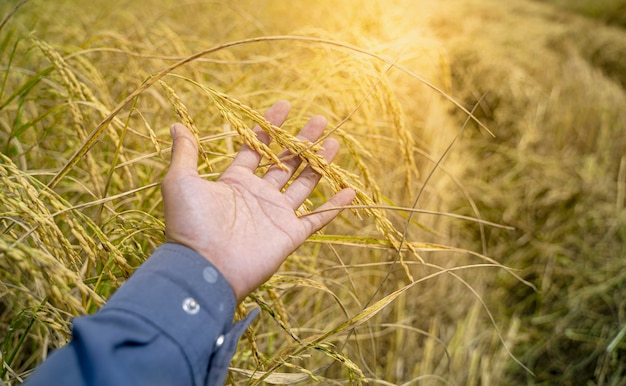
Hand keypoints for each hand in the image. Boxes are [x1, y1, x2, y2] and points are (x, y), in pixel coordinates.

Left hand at [161, 100, 355, 302]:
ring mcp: (276, 215)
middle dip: (302, 141)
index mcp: (235, 182)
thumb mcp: (181, 182)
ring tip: (334, 143)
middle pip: (286, 163)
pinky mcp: (290, 234)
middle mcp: (258, 195)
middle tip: (320, 120)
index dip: (270, 127)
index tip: (285, 106)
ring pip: (304, 184)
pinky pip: (317, 218)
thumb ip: (185, 153)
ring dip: (319, 164)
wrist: (204, 268)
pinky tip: (350, 190)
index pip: (257, 148)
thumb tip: (177, 124)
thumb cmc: (190, 224)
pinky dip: (334, 206)